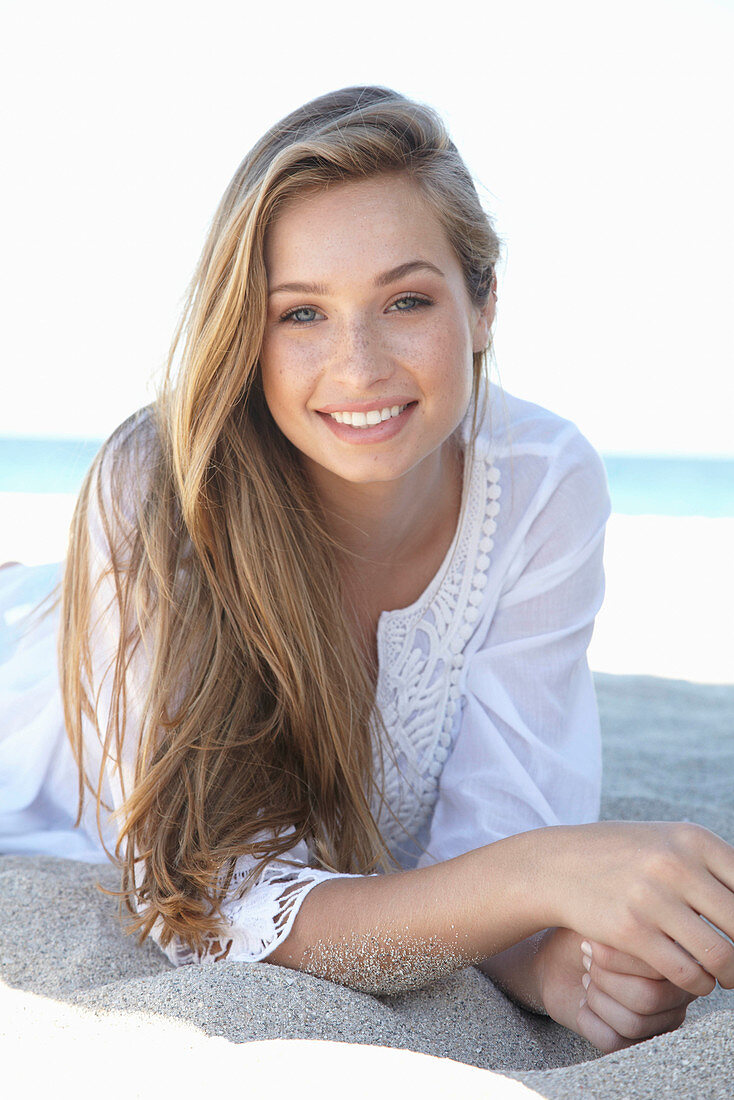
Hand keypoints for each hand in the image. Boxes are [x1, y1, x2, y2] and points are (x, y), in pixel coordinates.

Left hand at [537, 928, 695, 1052]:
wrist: (556, 958)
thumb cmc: (584, 933)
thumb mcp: (601, 917)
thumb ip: (621, 921)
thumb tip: (631, 932)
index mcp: (678, 954)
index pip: (658, 966)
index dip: (615, 957)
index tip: (589, 943)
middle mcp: (680, 991)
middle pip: (649, 998)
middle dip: (605, 978)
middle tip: (586, 962)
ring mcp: (662, 1021)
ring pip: (634, 1023)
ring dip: (597, 999)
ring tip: (587, 981)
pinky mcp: (636, 1043)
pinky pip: (615, 1042)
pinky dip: (589, 1020)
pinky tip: (584, 1004)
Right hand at [543, 821, 733, 996]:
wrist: (558, 864)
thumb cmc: (621, 856)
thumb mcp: (666, 842)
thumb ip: (710, 865)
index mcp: (692, 838)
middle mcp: (676, 863)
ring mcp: (652, 897)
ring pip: (721, 955)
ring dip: (730, 974)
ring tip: (723, 976)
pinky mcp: (631, 931)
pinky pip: (687, 972)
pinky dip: (699, 984)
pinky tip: (694, 979)